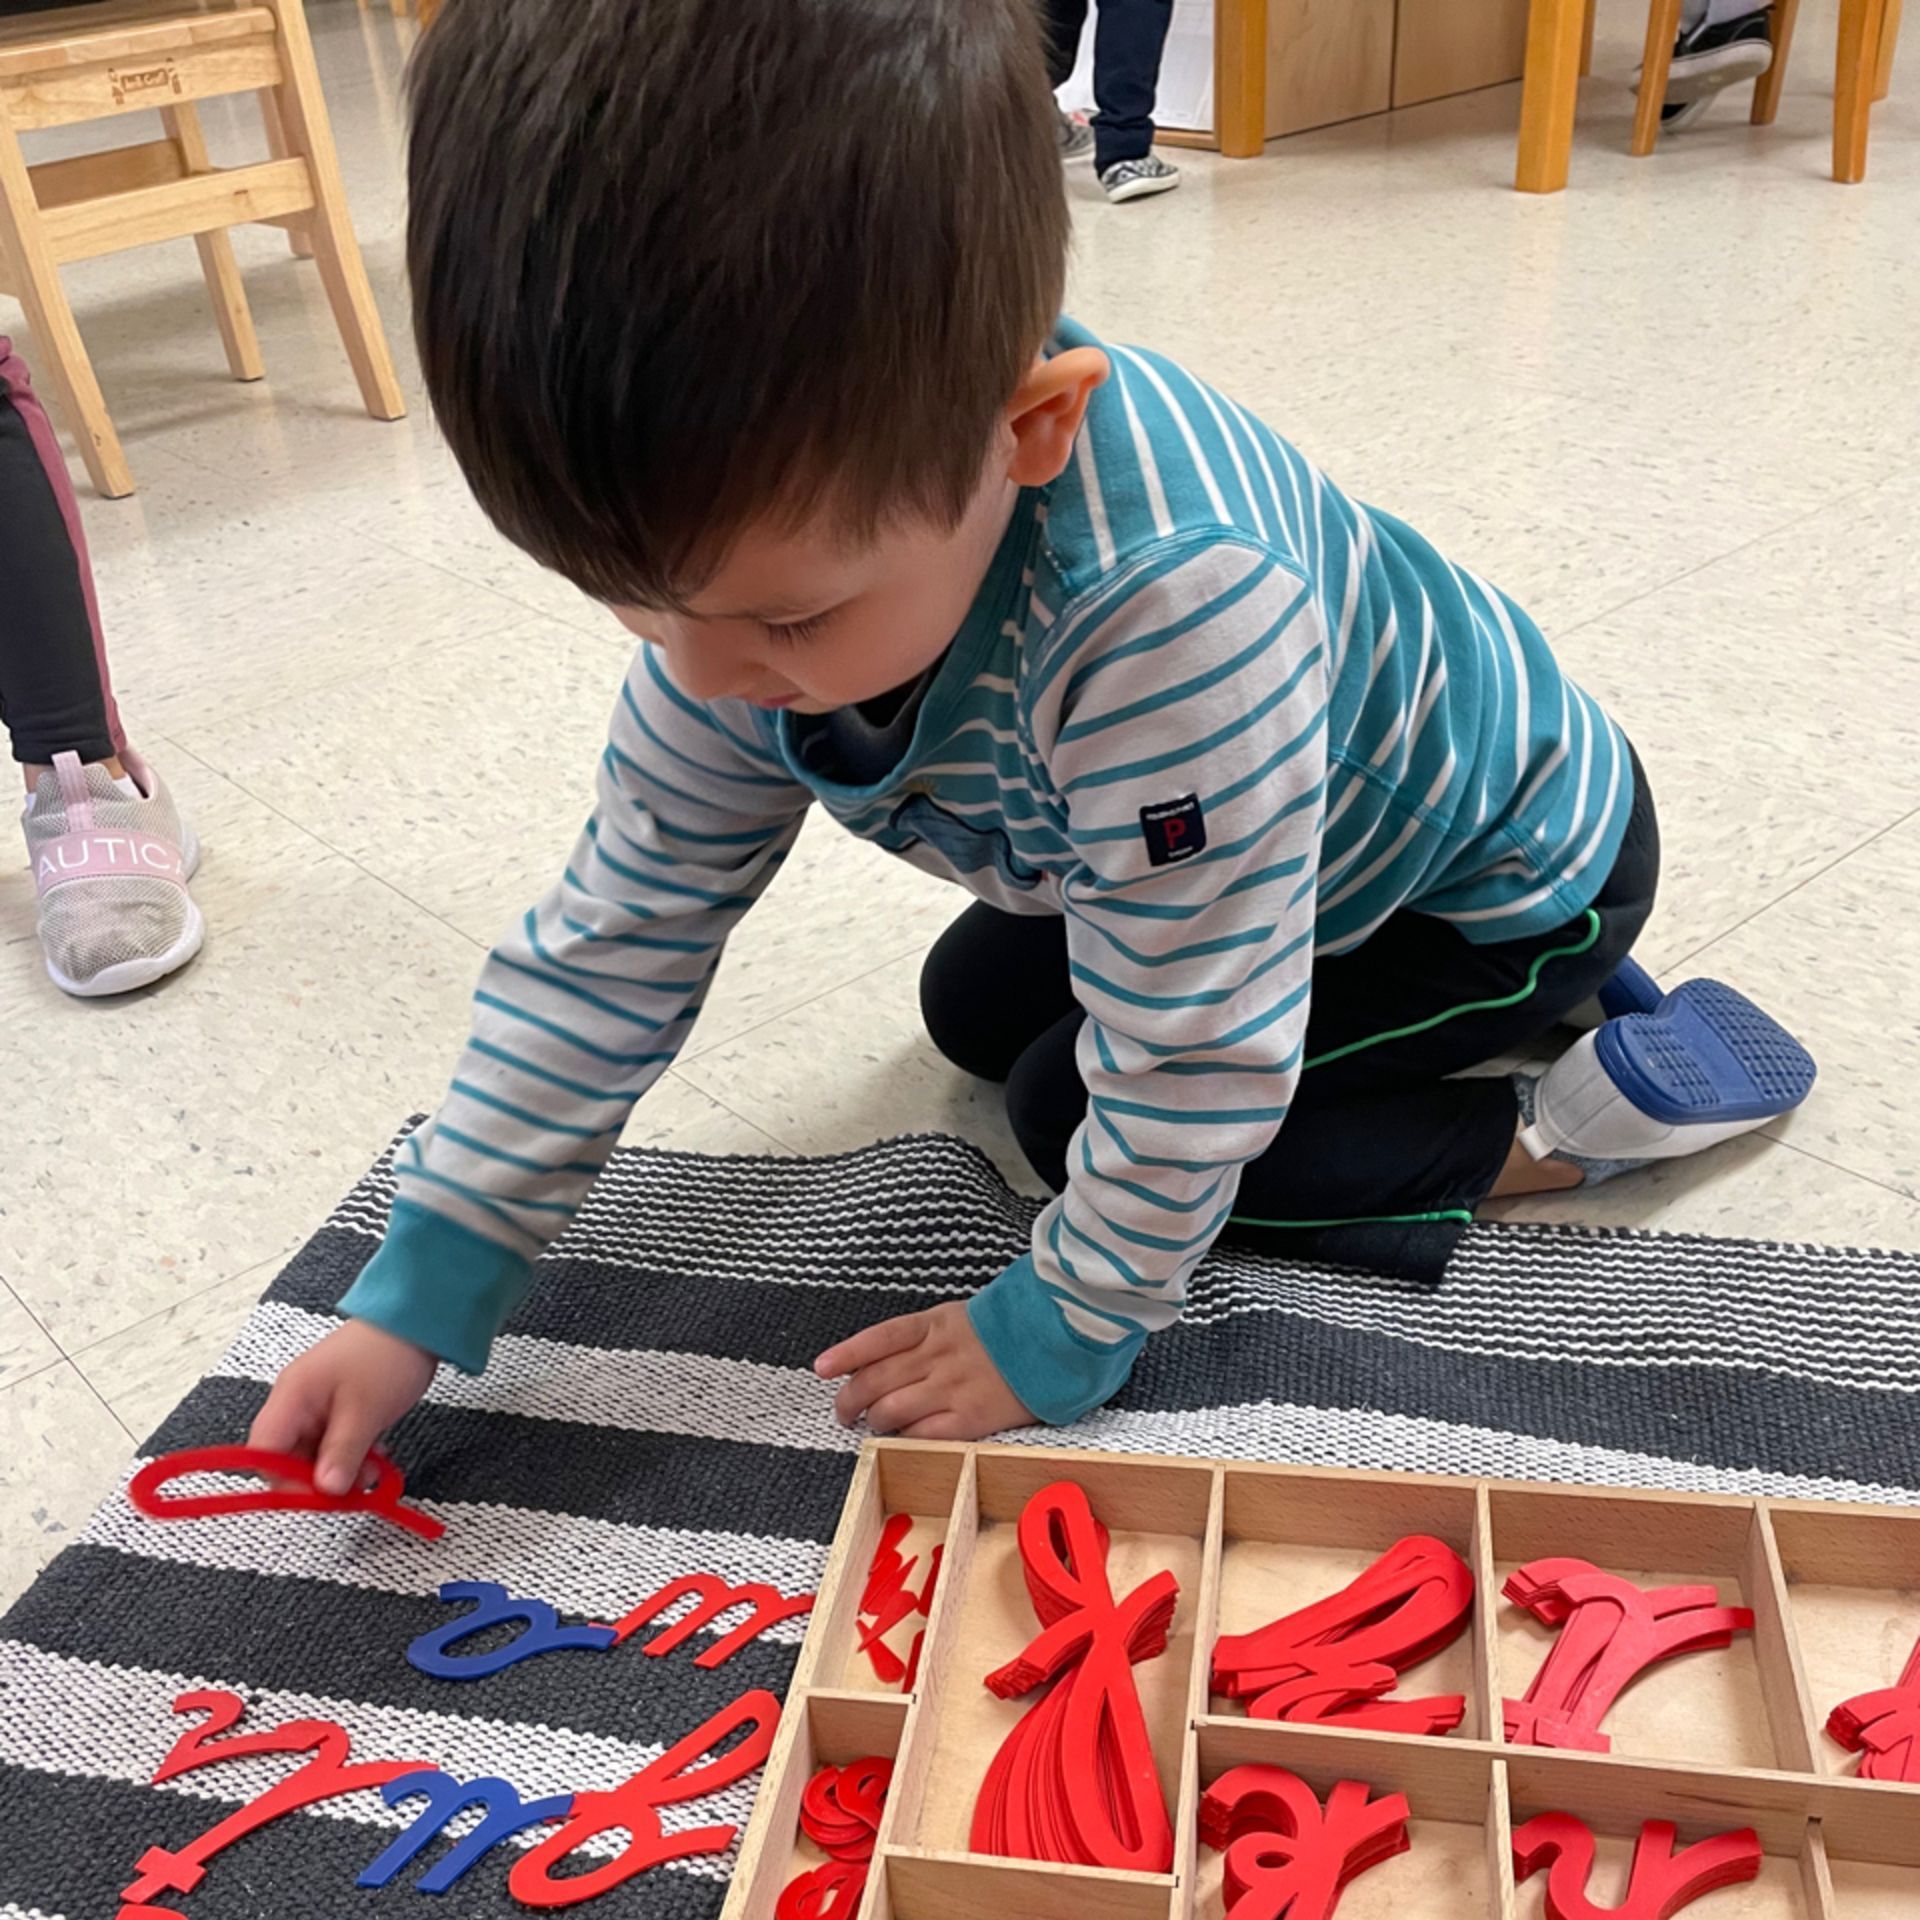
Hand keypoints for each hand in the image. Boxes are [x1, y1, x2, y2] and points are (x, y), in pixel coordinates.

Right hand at [248, 1319, 439, 1494]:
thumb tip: (325, 1490)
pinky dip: (352, 1455)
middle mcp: (296, 1401)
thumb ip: (341, 1454)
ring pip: (314, 1453)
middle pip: (287, 1457)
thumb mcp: (365, 1412)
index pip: (262, 1451)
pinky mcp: (339, 1406)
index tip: (313, 1497)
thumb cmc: (387, 1355)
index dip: (282, 1480)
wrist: (418, 1320)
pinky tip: (375, 1457)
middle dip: (318, 1478)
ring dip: (340, 1469)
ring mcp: (318, 1403)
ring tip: (371, 1474)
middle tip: (350, 1491)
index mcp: (291, 1397)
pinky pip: (334, 1442)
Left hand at [814, 1301, 1035, 1440]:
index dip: (845, 1354)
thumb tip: (886, 1358)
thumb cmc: (1011, 1331)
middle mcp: (937, 1356)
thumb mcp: (962, 1317)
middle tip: (843, 1410)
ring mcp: (952, 1388)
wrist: (1058, 1340)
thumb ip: (925, 1336)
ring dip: (872, 1421)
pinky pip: (923, 1434)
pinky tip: (902, 1438)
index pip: (877, 1340)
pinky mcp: (971, 1418)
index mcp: (934, 1325)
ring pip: (891, 1409)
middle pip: (875, 1379)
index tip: (822, 1368)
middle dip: (849, 1398)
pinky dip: (905, 1439)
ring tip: (869, 1426)